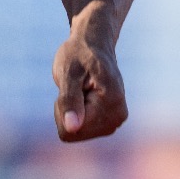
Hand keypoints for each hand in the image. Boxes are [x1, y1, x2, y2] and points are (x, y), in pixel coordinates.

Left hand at [52, 9, 127, 141]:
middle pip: (74, 133)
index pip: (71, 130)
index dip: (62, 108)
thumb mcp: (68, 73)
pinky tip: (85, 95)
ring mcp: (115, 122)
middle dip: (68, 110)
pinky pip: (80, 130)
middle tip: (76, 86)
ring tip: (82, 89)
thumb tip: (72, 128)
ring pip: (77, 132)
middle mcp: (118, 118)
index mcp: (111, 104)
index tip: (72, 85)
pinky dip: (77, 112)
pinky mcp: (110, 123)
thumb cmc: (79, 54)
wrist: (94, 45)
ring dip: (72, 110)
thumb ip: (70, 101)